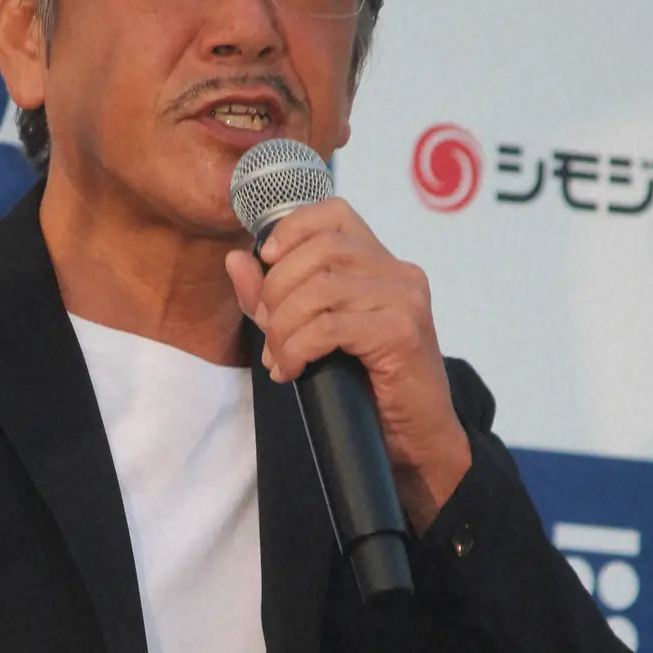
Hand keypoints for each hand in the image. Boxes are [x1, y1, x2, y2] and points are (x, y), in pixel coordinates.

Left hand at [225, 198, 471, 533]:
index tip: (269, 258)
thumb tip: (236, 259)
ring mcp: (404, 300)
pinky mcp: (401, 332)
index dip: (293, 227)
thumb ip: (273, 295)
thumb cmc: (366, 383)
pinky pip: (329, 327)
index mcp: (381, 262)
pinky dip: (298, 348)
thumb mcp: (310, 330)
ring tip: (279, 358)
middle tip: (269, 330)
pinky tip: (293, 370)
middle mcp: (398, 272)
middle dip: (277, 289)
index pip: (335, 212)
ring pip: (319, 288)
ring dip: (283, 326)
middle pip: (319, 250)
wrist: (416, 440)